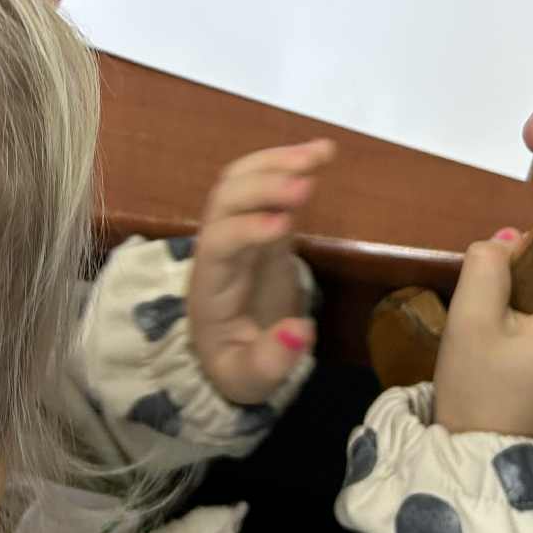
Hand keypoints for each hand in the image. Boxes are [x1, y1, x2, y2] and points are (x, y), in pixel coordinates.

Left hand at [188, 139, 333, 405]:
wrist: (227, 352)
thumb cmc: (235, 365)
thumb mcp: (249, 381)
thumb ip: (271, 361)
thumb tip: (301, 330)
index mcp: (209, 287)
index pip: (218, 245)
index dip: (246, 230)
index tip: (284, 225)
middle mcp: (217, 249)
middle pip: (225, 202)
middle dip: (261, 187)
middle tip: (304, 184)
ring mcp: (238, 230)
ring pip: (242, 182)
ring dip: (276, 162)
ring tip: (320, 153)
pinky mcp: (261, 224)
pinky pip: (267, 185)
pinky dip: (291, 163)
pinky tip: (323, 152)